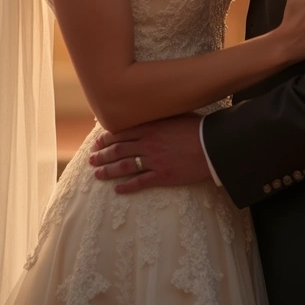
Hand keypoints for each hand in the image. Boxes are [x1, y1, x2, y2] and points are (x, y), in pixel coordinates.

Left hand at [88, 113, 210, 192]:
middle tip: (91, 159)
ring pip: (124, 166)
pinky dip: (127, 187)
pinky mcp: (162, 176)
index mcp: (151, 127)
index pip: (122, 133)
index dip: (107, 139)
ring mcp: (154, 161)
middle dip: (102, 155)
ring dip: (108, 171)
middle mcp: (148, 144)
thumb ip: (159, 117)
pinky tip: (117, 189)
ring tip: (97, 174)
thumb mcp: (176, 116)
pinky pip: (140, 182)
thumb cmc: (198, 128)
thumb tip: (149, 115)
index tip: (98, 143)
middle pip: (119, 150)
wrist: (212, 145)